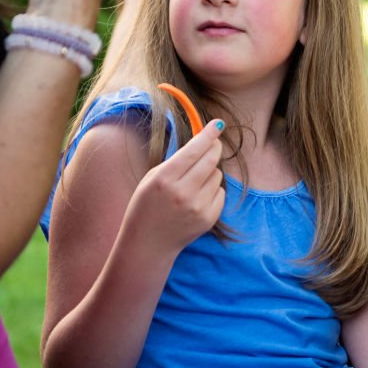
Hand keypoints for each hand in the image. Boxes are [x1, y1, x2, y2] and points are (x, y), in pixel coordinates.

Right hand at [122, 121, 225, 252]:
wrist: (148, 244)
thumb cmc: (146, 206)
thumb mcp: (152, 178)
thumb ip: (176, 161)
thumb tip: (203, 141)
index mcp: (164, 178)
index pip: (193, 150)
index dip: (208, 134)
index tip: (219, 124)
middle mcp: (183, 192)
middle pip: (211, 159)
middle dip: (214, 148)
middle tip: (213, 145)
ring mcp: (197, 207)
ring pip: (217, 175)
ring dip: (210, 173)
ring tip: (193, 183)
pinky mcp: (208, 219)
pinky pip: (220, 193)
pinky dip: (212, 191)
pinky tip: (197, 199)